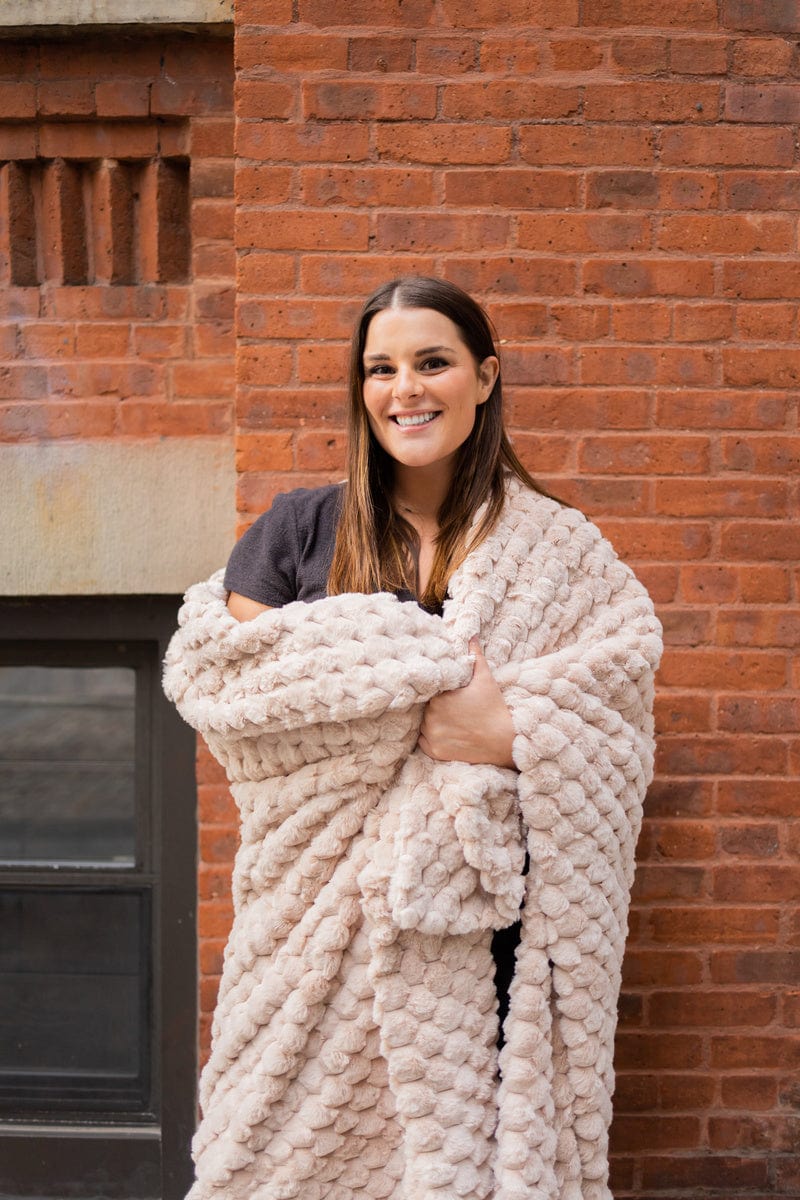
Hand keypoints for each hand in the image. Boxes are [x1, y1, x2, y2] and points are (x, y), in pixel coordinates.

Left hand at [418, 640, 516, 768]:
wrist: (504, 741)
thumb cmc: (494, 708)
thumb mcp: (485, 679)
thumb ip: (475, 656)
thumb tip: (471, 634)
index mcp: (439, 697)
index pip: (428, 690)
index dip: (436, 690)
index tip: (447, 693)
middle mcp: (431, 717)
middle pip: (425, 707)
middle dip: (434, 706)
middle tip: (451, 707)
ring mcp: (432, 736)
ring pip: (423, 724)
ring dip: (431, 722)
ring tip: (450, 720)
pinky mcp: (434, 752)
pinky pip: (424, 742)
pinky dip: (431, 738)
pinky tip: (447, 733)